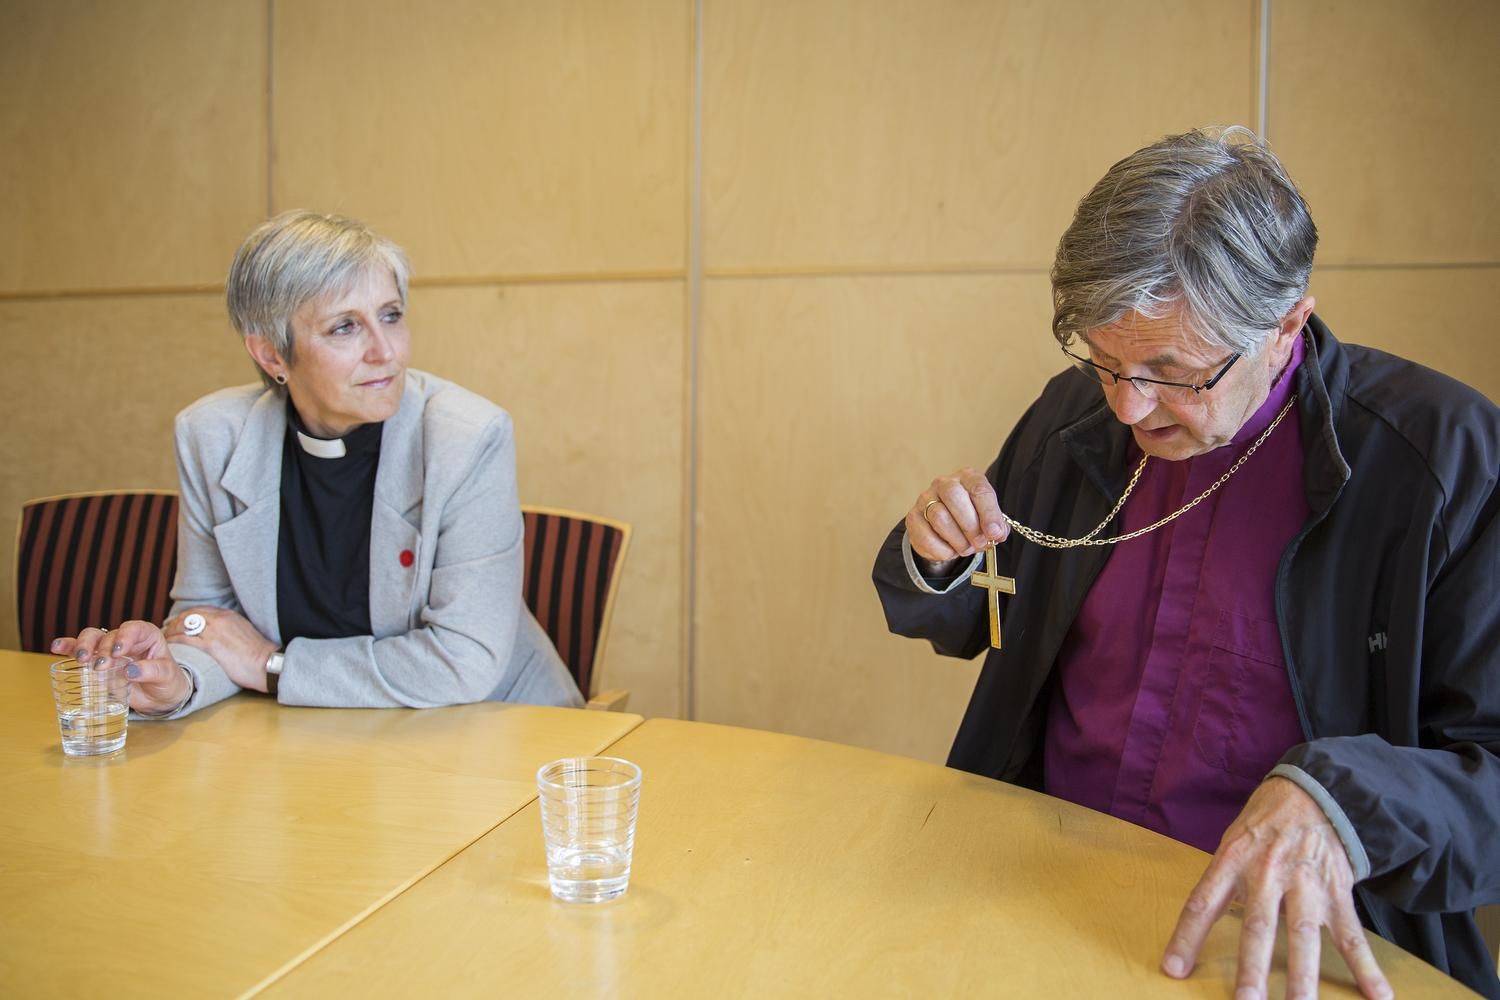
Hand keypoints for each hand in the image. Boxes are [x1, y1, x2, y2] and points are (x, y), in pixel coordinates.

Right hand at [50, 622, 192, 714]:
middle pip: (109, 635)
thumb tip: (130, 671)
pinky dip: (67, 647)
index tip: (119, 652)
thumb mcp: (166, 676)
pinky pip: (79, 650)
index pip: (134, 629)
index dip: (125, 637)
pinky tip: (57, 647)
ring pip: (92, 638)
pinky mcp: (96, 661)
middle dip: (103, 648)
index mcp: (147, 636)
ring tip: (81, 659)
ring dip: (83, 646)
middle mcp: (126, 639)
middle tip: (101, 666)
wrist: (159, 695)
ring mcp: (108, 649)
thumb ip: (152, 671)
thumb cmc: (166, 681)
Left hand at [163, 606, 277, 693]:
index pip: (199, 610)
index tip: (177, 624)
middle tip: (167, 632)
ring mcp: (215, 631)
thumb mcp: (243, 632)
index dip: (185, 617)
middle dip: (175, 623)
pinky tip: (170, 647)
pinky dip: (175, 641)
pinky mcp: (212, 645)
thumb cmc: (257, 653)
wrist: (268, 663)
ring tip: (165, 640)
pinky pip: (186, 640)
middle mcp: (220, 619)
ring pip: (184, 626)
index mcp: (229, 615)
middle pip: (189, 615)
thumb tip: (217, 635)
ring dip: (171, 632)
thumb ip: (229, 629)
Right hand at [906, 467, 1009, 566]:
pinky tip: (949, 550)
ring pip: (939, 517)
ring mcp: (925, 499)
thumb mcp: (988, 520)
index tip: (994, 532)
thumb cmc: (970, 519)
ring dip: (957, 540)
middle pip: (954, 497)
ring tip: (965, 548)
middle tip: (979, 542)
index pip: (978, 489)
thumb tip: (996, 533)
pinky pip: (926, 536)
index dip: (989, 513)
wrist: (945, 529)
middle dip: (970, 526)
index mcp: (967, 478)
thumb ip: (996, 526)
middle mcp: (944, 483)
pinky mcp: (913, 517)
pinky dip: (942, 550)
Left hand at [1162, 776, 1392, 998]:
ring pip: (1303, 936)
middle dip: (1252, 967)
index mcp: (1233, 859)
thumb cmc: (1264, 824)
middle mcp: (1268, 873)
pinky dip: (1367, 969)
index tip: (1173, 969)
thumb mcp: (1232, 842)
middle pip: (1258, 926)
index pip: (1203, 902)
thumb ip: (1222, 883)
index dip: (1187, 936)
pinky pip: (1352, 935)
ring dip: (1303, 977)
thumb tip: (1203, 924)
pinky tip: (1380, 996)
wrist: (1315, 792)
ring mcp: (1306, 884)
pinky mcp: (1337, 893)